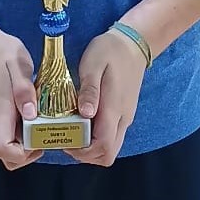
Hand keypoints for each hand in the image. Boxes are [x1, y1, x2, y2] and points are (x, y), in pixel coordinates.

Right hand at [0, 26, 40, 171]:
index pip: (3, 150)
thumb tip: (31, 114)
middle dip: (29, 149)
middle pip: (8, 154)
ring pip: (7, 144)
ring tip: (38, 115)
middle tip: (46, 127)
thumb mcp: (18, 63)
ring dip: (25, 138)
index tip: (40, 137)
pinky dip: (18, 129)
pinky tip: (27, 110)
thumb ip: (24, 89)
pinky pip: (4, 133)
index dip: (24, 153)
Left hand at [69, 29, 147, 167]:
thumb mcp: (94, 64)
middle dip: (85, 154)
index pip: (102, 146)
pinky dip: (96, 139)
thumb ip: (89, 90)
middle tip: (67, 137)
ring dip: (90, 148)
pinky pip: (111, 137)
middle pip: (107, 154)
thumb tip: (85, 114)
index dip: (82, 150)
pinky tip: (82, 123)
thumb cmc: (110, 51)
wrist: (133, 44)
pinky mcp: (123, 115)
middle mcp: (123, 119)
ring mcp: (125, 119)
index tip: (65, 138)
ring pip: (109, 149)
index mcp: (114, 109)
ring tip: (72, 130)